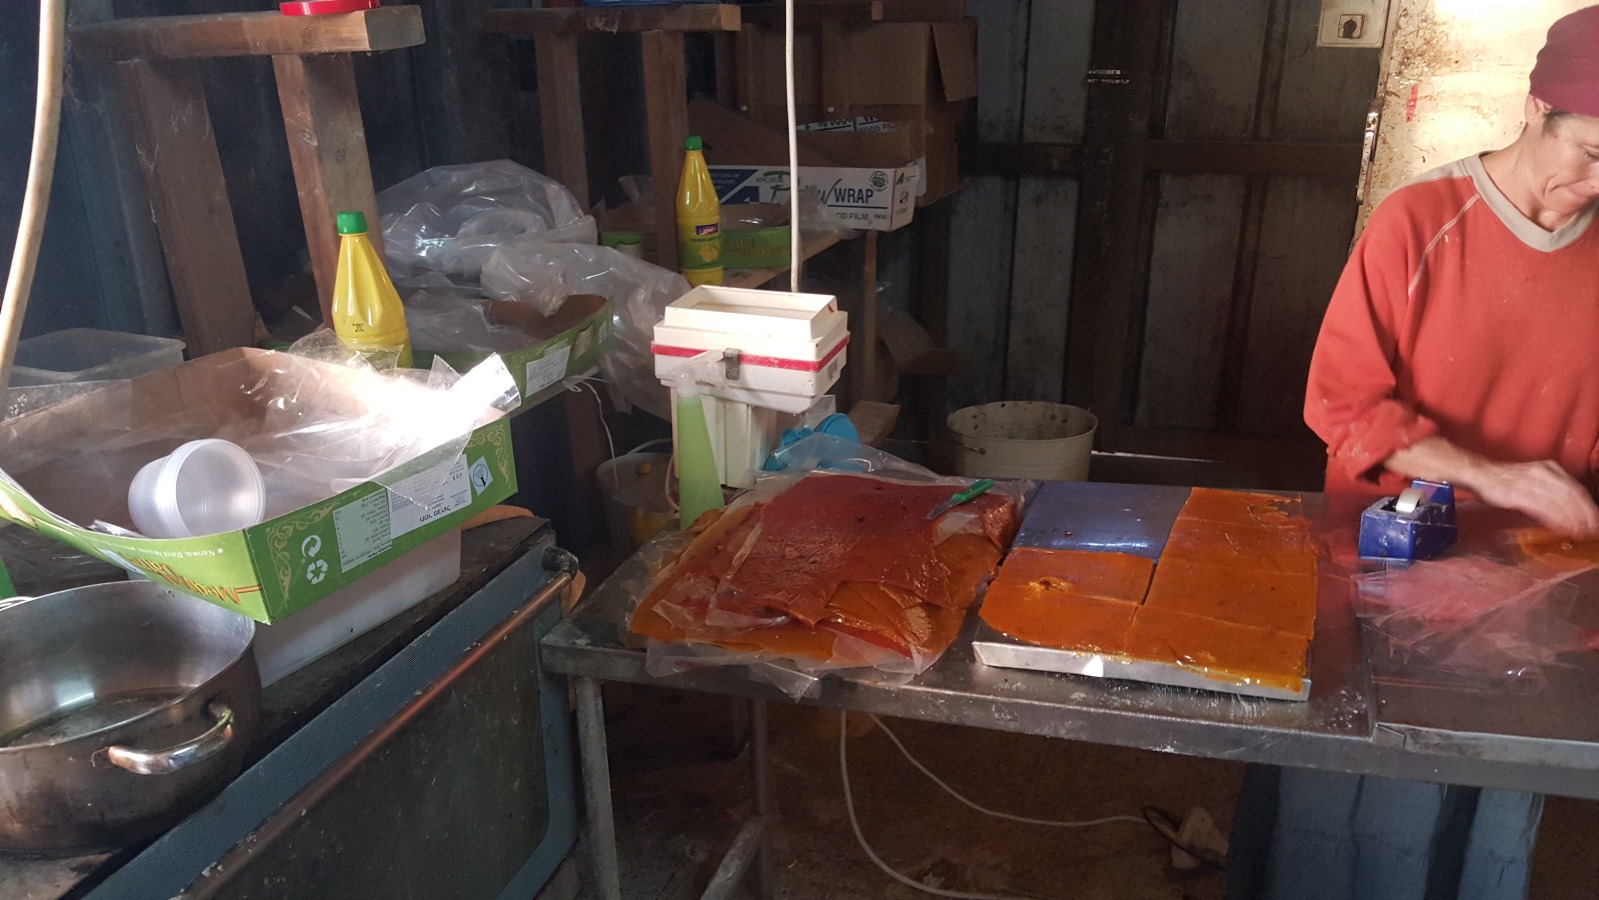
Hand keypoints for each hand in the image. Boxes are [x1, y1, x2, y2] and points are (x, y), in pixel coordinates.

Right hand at [1470, 459, 1598, 536]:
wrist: (1480, 473)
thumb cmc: (1506, 479)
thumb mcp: (1534, 477)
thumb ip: (1550, 489)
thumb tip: (1568, 509)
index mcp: (1549, 468)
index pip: (1576, 488)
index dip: (1588, 506)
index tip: (1594, 520)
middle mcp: (1542, 473)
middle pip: (1571, 495)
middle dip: (1584, 515)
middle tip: (1591, 530)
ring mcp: (1529, 483)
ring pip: (1558, 502)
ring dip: (1571, 520)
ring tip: (1579, 532)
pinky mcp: (1517, 495)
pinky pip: (1541, 508)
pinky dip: (1554, 519)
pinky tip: (1560, 528)